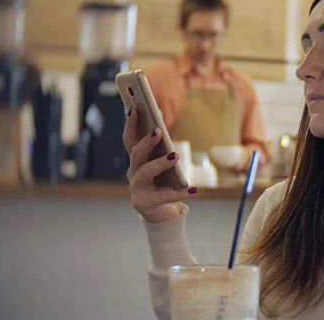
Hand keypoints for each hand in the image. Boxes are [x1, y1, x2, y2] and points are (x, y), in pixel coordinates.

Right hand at [122, 107, 196, 222]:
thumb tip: (161, 127)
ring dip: (160, 163)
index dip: (130, 124)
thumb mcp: (162, 165)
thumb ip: (160, 149)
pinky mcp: (146, 204)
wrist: (161, 214)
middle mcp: (133, 173)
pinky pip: (165, 196)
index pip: (129, 140)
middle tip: (157, 130)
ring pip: (146, 172)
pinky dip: (181, 192)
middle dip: (146, 141)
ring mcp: (137, 189)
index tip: (134, 108)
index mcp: (136, 161)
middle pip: (136, 154)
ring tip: (175, 155)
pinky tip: (194, 189)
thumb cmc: (163, 184)